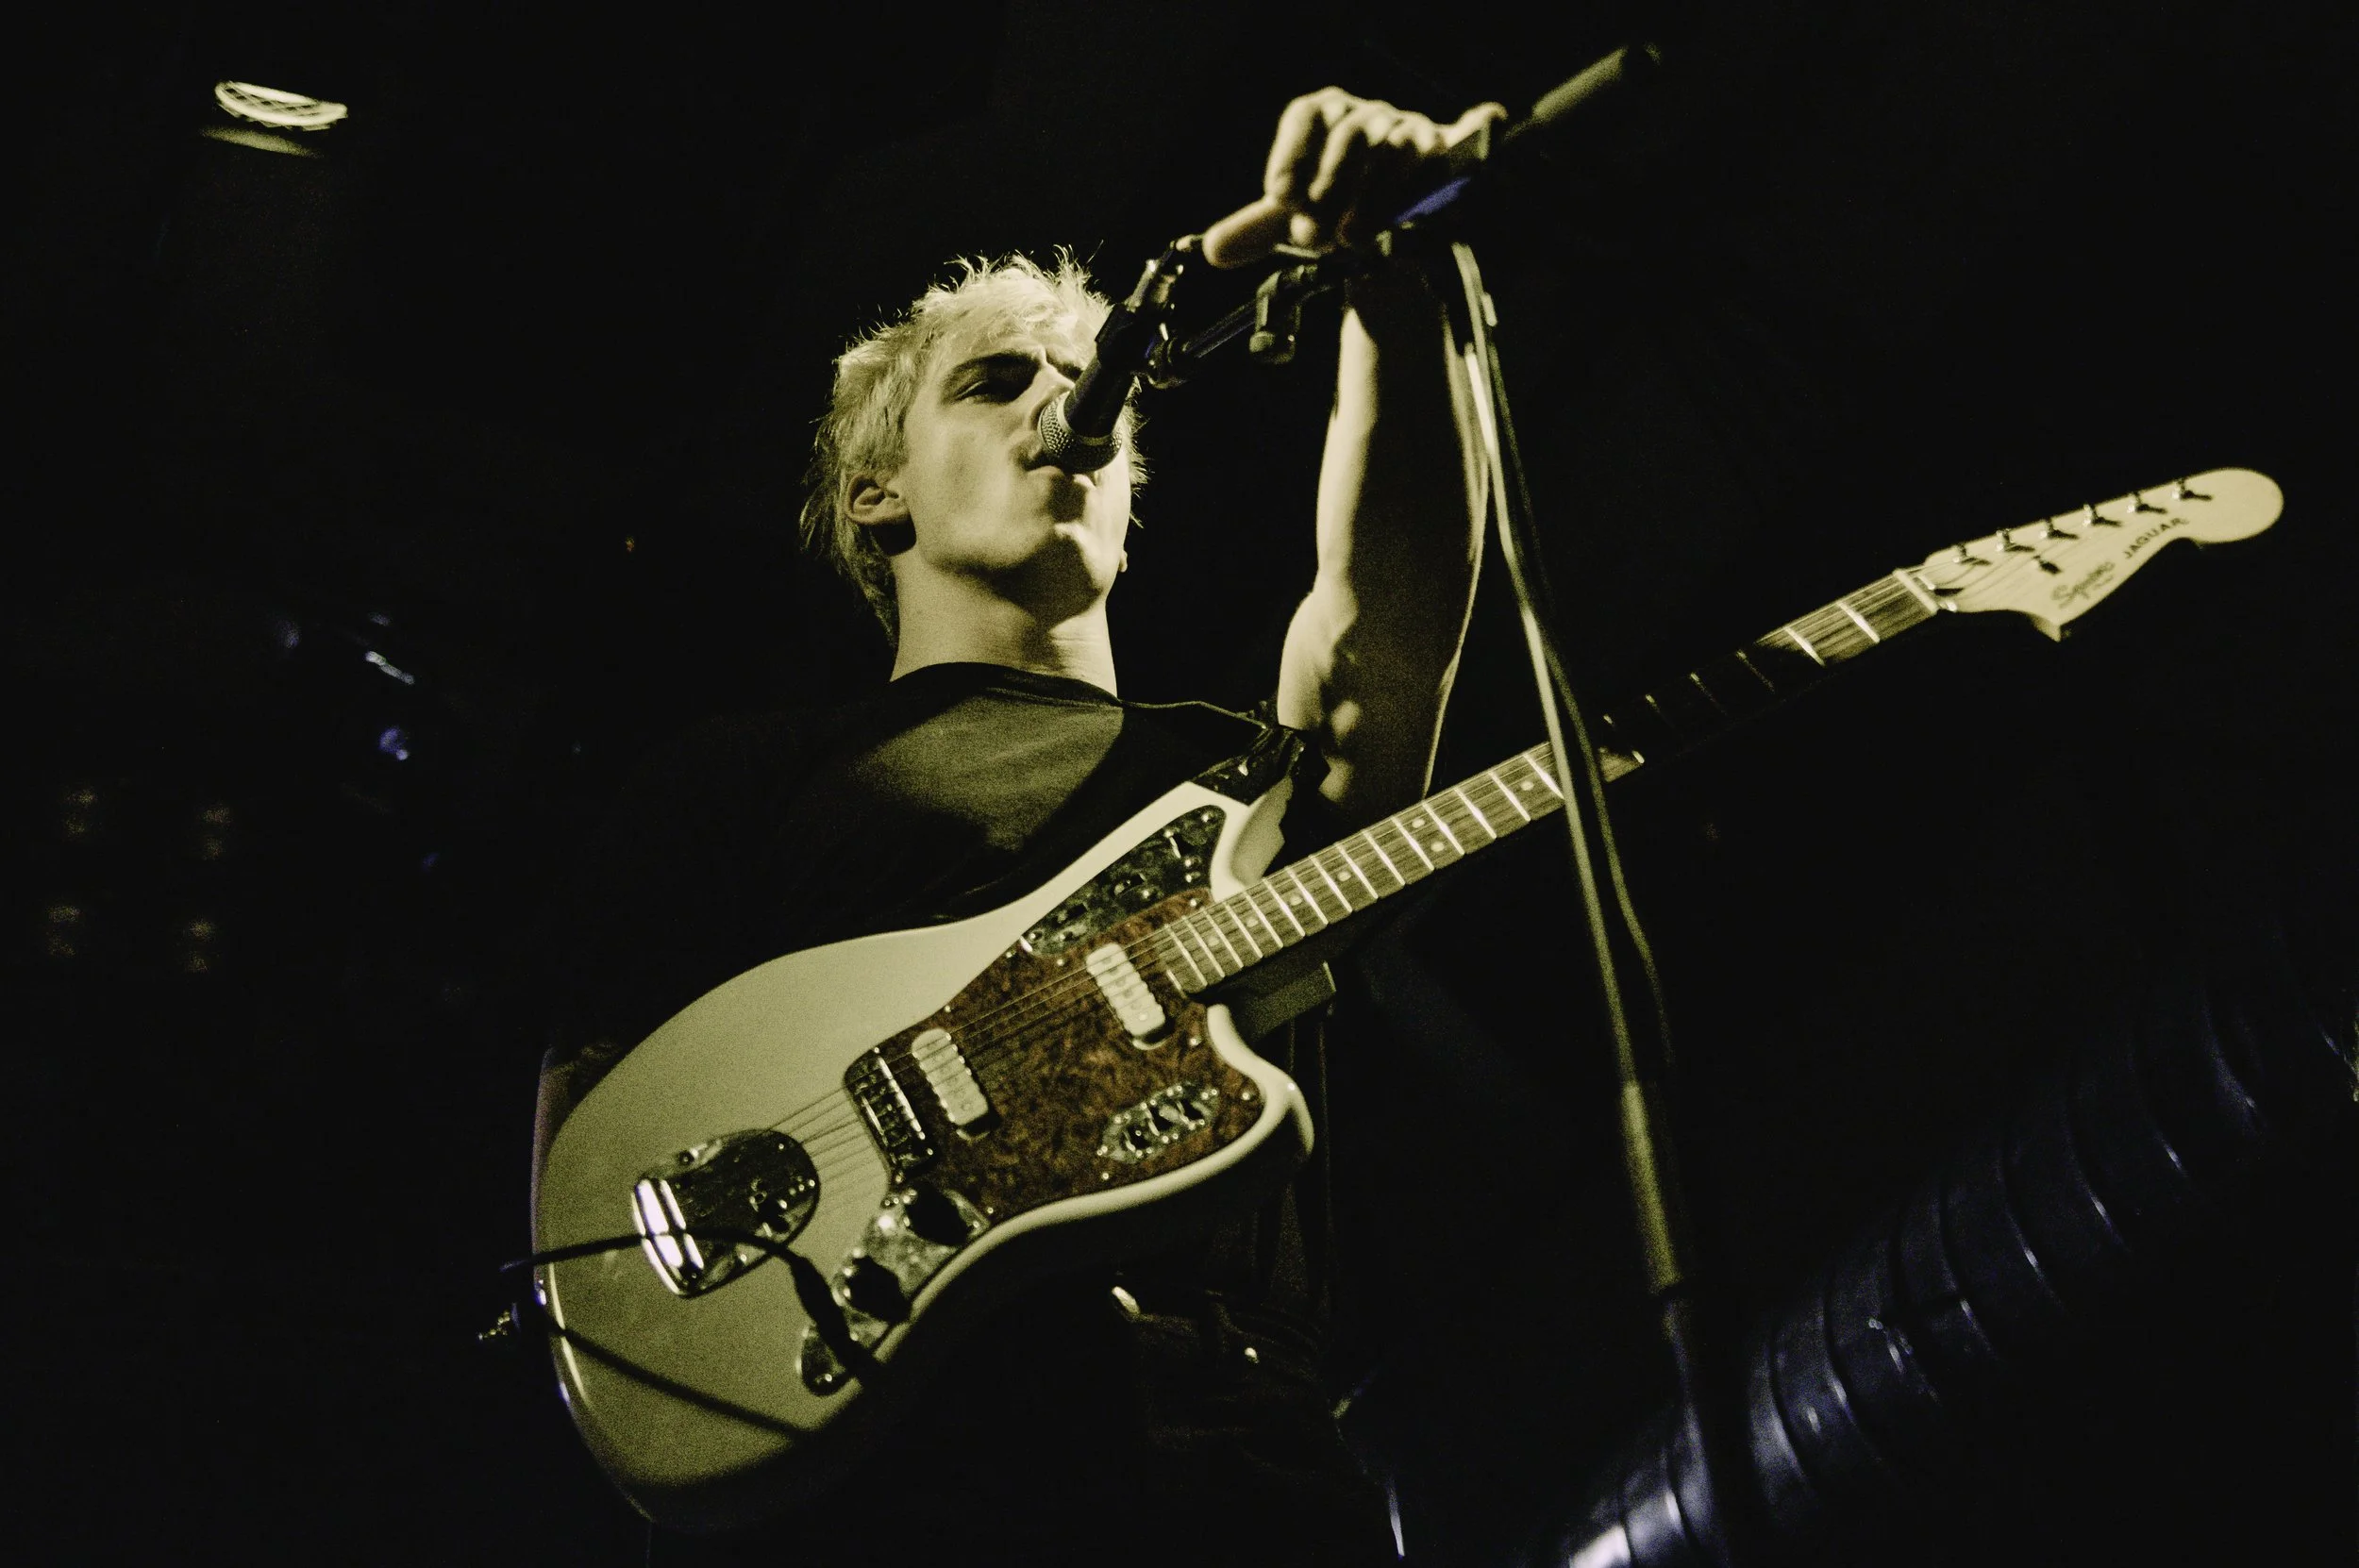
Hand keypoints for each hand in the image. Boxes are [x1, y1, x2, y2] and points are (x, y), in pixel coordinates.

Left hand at [1202, 90, 1504, 267]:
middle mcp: (1367, 115)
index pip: (1307, 117)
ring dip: (1374, 197)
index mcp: (1325, 116)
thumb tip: (1211, 250)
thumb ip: (1255, 232)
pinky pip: (1466, 133)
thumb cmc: (1333, 214)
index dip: (1293, 156)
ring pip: (1396, 150)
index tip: (1280, 200)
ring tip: (1353, 239)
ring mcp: (1410, 129)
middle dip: (1329, 189)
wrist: (1383, 231)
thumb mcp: (1295, 222)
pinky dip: (1477, 129)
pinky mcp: (1448, 151)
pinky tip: (1486, 122)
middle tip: (1311, 238)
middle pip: (1350, 136)